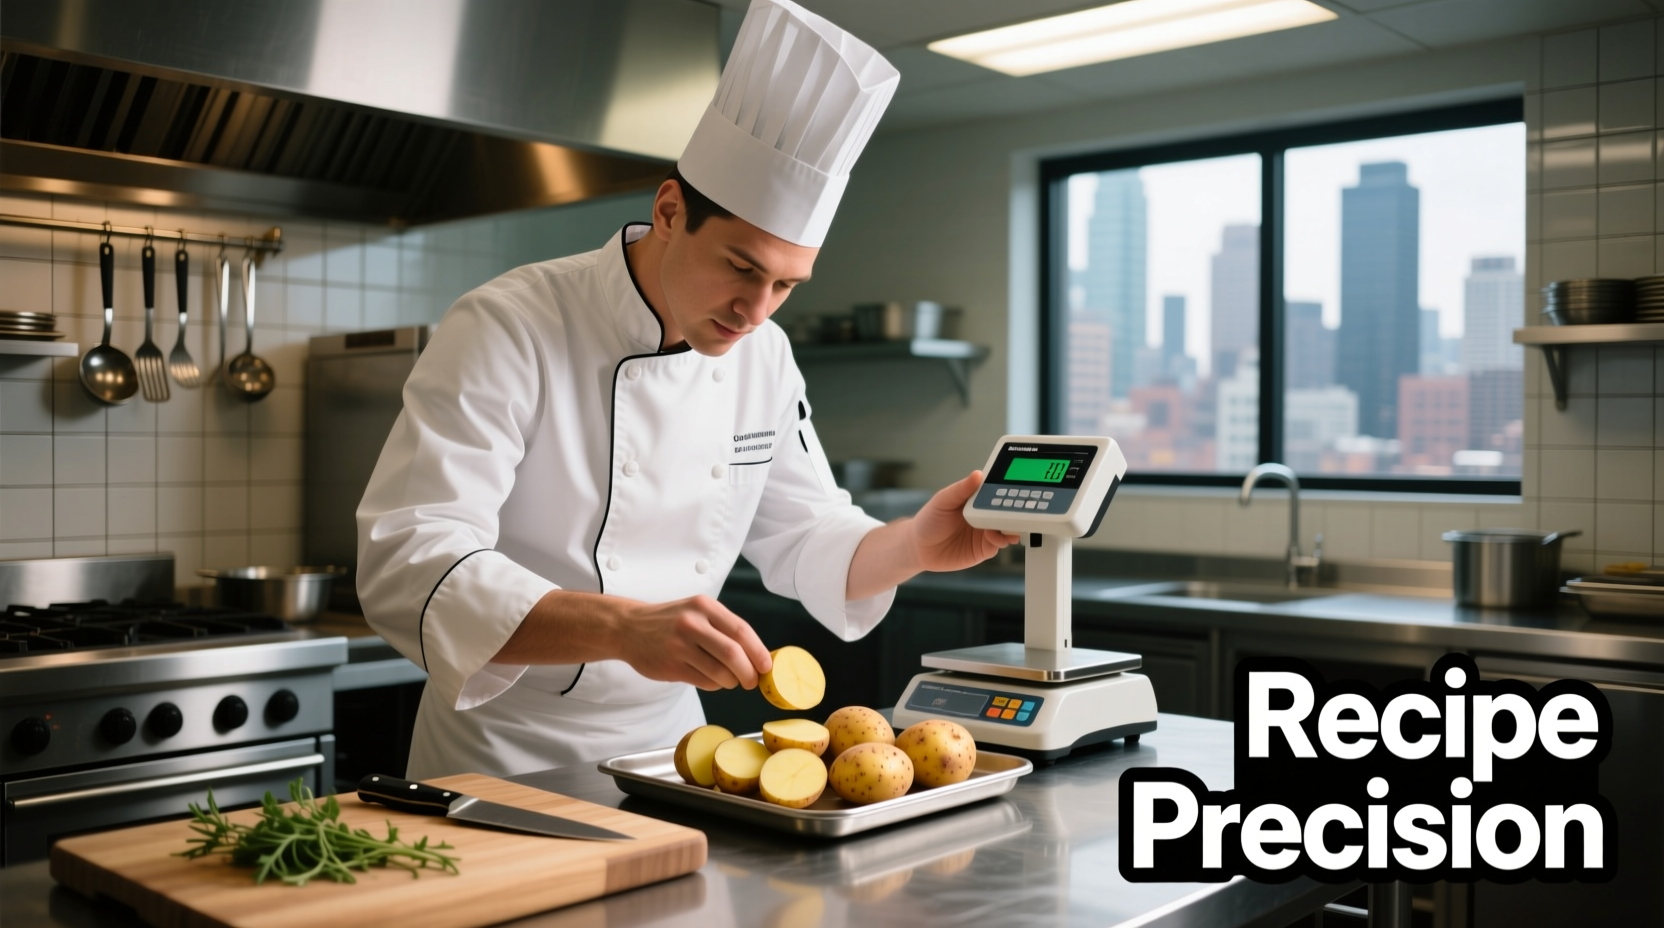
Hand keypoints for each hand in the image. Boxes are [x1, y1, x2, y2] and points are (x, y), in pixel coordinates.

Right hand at [494, 590, 772, 691]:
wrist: (627, 627)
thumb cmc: (669, 621)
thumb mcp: (696, 612)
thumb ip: (723, 628)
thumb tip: (756, 655)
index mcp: (704, 606)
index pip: (741, 631)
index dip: (759, 652)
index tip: (767, 666)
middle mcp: (692, 623)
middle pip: (733, 653)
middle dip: (749, 672)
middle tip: (752, 681)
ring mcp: (680, 645)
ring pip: (719, 672)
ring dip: (730, 681)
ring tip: (729, 680)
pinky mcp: (671, 665)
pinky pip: (703, 681)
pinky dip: (713, 684)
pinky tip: (710, 679)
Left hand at [846, 470, 1018, 600]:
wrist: (919, 548)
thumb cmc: (929, 520)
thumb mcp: (942, 501)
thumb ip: (960, 489)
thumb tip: (977, 474)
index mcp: (977, 498)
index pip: (998, 490)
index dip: (1009, 487)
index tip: (1018, 484)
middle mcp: (985, 514)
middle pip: (1008, 509)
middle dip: (1017, 508)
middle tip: (1022, 506)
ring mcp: (986, 531)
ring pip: (1008, 527)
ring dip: (1013, 525)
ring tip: (1011, 524)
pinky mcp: (985, 548)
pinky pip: (999, 544)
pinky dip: (1001, 539)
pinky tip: (995, 536)